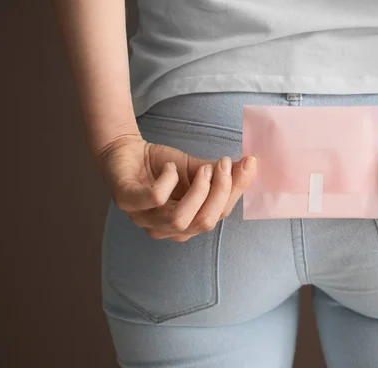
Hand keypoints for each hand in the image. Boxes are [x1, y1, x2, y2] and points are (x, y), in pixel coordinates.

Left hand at [96, 135, 256, 241]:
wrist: (126, 149)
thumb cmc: (162, 165)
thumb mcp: (198, 169)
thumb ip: (222, 174)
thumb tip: (251, 164)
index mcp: (186, 224)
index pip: (217, 216)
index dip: (234, 192)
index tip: (246, 164)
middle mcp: (165, 228)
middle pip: (202, 223)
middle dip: (220, 193)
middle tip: (224, 166)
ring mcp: (143, 218)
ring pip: (179, 220)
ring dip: (198, 192)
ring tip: (204, 169)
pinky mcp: (126, 201)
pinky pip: (154, 200)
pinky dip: (168, 182)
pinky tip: (169, 168)